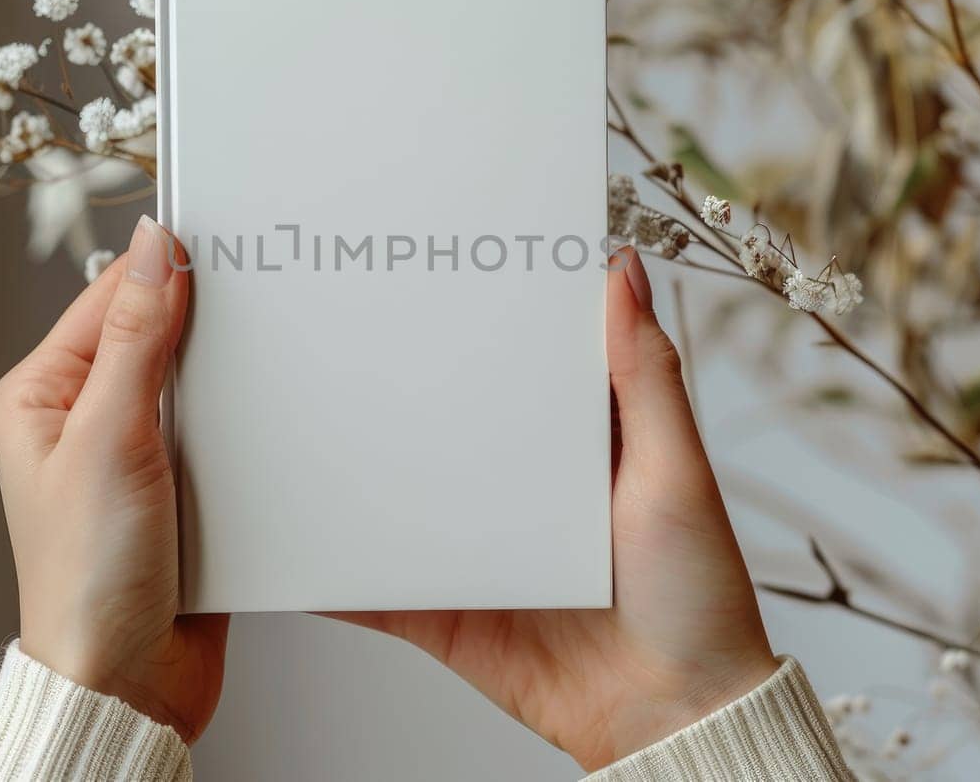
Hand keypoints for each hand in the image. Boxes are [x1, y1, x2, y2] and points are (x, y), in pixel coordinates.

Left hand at [0, 215, 225, 742]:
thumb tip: (154, 248)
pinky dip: (249, 426)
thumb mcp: (111, 437)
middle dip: (205, 324)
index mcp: (41, 397)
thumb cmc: (87, 577)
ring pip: (197, 384)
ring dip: (231, 380)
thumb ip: (136, 336)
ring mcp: (135, 457)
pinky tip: (274, 419)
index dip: (163, 269)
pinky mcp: (181, 491)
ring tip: (270, 360)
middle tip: (260, 297)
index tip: (222, 238)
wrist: (129, 682)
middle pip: (155, 336)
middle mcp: (84, 421)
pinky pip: (223, 434)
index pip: (108, 299)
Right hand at [331, 247, 776, 771]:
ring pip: (398, 496)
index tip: (435, 258)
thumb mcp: (675, 470)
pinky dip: (329, 566)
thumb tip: (623, 268)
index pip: (519, 364)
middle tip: (339, 319)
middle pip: (445, 422)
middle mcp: (519, 491)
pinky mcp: (443, 611)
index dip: (484, 315)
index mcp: (575, 445)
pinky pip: (373, 585)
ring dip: (350, 466)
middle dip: (398, 380)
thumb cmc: (696, 596)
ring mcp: (474, 550)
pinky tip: (282, 530)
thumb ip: (643, 376)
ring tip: (290, 410)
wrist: (670, 721)